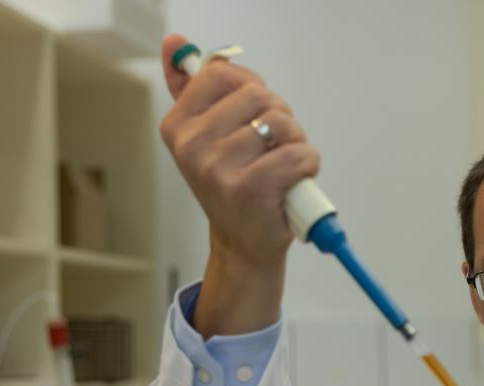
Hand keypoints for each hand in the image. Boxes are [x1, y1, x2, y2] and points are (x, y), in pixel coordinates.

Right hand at [158, 34, 318, 271]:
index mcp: (178, 126)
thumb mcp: (206, 136)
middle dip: (279, 116)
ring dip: (295, 142)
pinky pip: (298, 153)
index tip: (254, 112)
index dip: (251, 87)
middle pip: (258, 95)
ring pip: (282, 123)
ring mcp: (219, 168)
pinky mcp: (251, 188)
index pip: (221, 74)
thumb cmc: (233, 185)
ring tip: (282, 166)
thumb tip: (175, 44)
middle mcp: (192, 146)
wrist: (244, 243)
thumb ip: (191, 88)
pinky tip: (293, 180)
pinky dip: (308, 164)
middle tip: (273, 145)